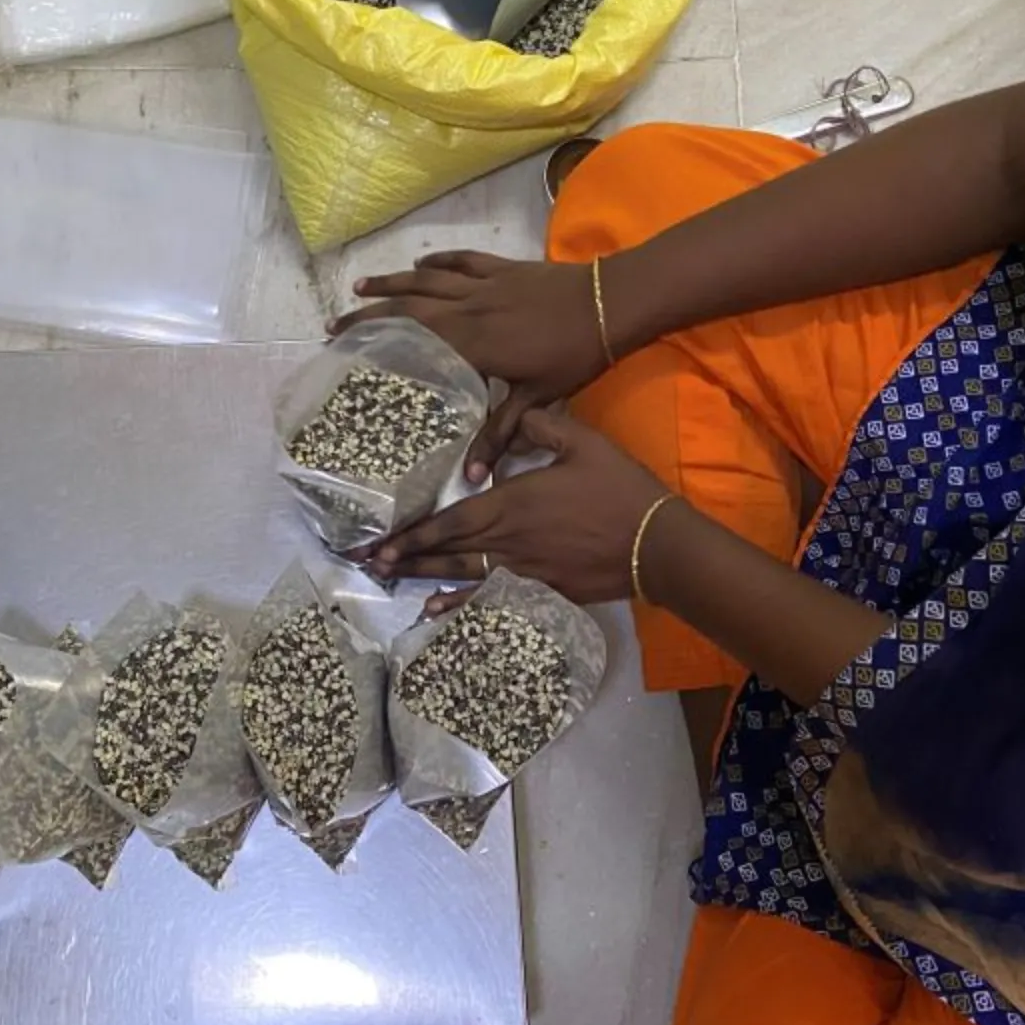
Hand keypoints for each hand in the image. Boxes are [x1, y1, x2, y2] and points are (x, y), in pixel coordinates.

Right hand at [331, 252, 612, 478]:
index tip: (346, 350)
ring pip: (427, 279)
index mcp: (473, 342)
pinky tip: (419, 263)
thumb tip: (472, 477)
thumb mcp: (537, 398)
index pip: (414, 341)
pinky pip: (461, 261)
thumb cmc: (574, 356)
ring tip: (360, 288)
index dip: (378, 343)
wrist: (609, 305)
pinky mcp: (503, 268)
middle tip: (337, 326)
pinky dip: (438, 261)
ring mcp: (485, 284)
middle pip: (408, 308)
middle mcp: (469, 308)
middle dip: (369, 315)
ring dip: (392, 283)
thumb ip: (500, 433)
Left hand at [369, 408, 672, 603]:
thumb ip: (543, 425)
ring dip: (424, 577)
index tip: (381, 538)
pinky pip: (491, 598)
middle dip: (406, 555)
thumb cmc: (618, 489)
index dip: (414, 530)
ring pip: (463, 574)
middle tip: (369, 562)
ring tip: (389, 581)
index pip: (452, 518)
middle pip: (448, 549)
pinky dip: (461, 604)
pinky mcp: (541, 590)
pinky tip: (436, 609)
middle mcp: (509, 540)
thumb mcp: (583, 442)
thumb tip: (516, 415)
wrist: (655, 543)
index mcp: (513, 501)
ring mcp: (523, 570)